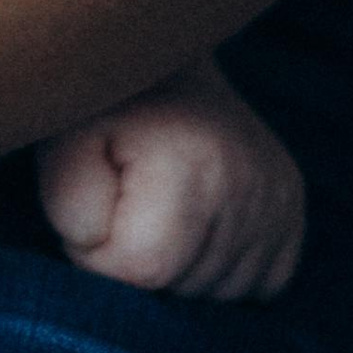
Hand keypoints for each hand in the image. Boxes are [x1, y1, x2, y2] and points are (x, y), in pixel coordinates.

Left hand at [34, 58, 306, 302]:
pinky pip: (255, 284)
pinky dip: (218, 267)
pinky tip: (194, 222)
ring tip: (157, 204)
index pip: (144, 269)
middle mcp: (251, 179)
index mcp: (194, 161)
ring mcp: (279, 193)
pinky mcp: (291, 203)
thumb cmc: (97, 108)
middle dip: (137, 259)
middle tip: (123, 197)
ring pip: (217, 293)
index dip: (98, 252)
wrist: (152, 60)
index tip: (89, 204)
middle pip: (182, 286)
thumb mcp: (61, 143)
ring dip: (177, 266)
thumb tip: (110, 252)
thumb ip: (71, 205)